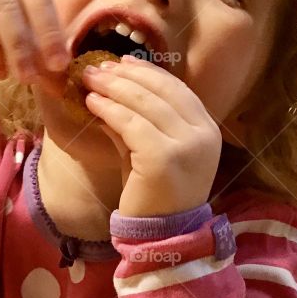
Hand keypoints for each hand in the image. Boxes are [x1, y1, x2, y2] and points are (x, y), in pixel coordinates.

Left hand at [83, 55, 222, 217]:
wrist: (162, 235)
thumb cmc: (156, 194)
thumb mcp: (150, 151)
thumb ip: (137, 121)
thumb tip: (109, 90)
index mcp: (207, 129)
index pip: (177, 89)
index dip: (148, 72)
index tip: (122, 62)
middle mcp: (203, 134)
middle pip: (162, 90)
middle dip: (127, 74)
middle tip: (97, 67)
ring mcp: (186, 145)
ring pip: (145, 103)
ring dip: (113, 87)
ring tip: (89, 80)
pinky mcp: (163, 157)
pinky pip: (132, 124)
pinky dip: (110, 109)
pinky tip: (92, 104)